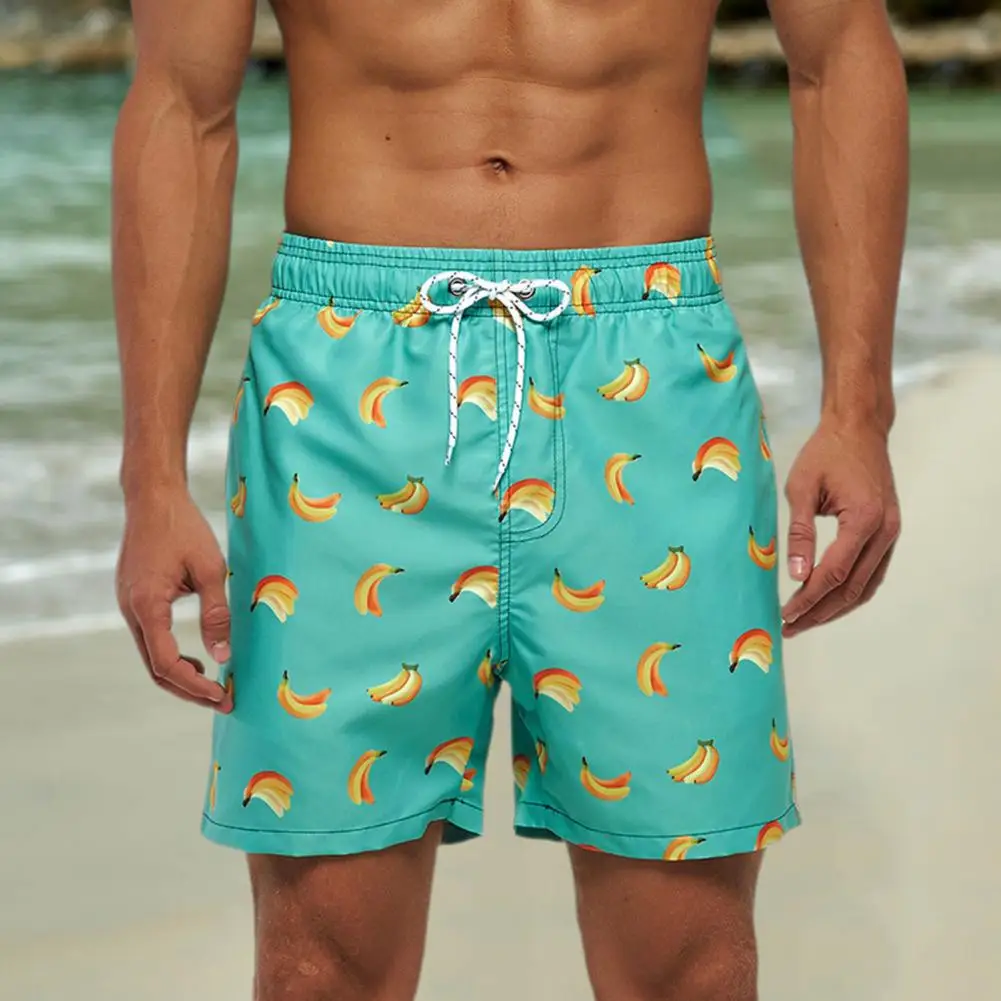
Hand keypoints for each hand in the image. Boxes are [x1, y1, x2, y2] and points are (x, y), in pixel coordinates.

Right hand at [116, 487, 233, 710]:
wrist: (153, 498)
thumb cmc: (184, 528)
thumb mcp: (211, 569)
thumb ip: (217, 614)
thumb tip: (224, 656)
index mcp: (147, 606)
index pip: (167, 664)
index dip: (195, 686)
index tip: (223, 695)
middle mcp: (131, 611)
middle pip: (155, 669)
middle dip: (188, 690)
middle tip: (223, 700)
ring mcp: (129, 606)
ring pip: (151, 656)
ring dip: (180, 675)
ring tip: (213, 685)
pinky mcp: (134, 599)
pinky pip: (150, 638)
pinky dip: (171, 655)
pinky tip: (197, 658)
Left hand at [781, 419, 900, 637]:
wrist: (858, 430)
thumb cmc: (825, 453)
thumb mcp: (801, 488)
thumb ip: (799, 533)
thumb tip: (796, 575)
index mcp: (864, 520)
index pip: (834, 573)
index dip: (808, 599)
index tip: (785, 614)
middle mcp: (885, 532)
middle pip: (852, 588)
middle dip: (819, 612)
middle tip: (790, 627)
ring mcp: (891, 534)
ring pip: (865, 587)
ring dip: (834, 608)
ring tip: (804, 622)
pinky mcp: (888, 533)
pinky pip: (871, 573)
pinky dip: (849, 593)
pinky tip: (826, 602)